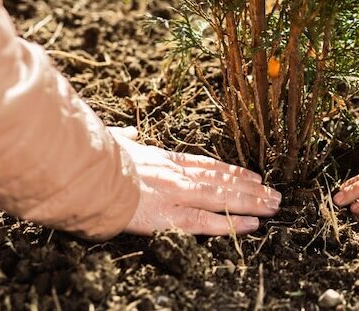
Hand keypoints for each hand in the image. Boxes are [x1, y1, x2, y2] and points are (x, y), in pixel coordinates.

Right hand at [109, 127, 280, 235]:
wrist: (83, 173)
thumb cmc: (96, 158)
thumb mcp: (114, 142)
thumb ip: (126, 139)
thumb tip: (129, 133)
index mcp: (164, 159)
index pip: (207, 165)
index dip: (233, 171)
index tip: (253, 175)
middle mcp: (177, 175)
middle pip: (222, 181)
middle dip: (251, 188)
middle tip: (274, 192)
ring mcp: (176, 194)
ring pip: (222, 199)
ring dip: (251, 203)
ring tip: (274, 205)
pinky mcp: (169, 216)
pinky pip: (206, 222)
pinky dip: (231, 223)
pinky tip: (252, 225)